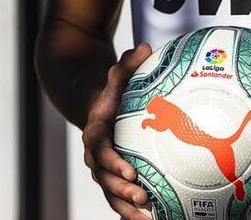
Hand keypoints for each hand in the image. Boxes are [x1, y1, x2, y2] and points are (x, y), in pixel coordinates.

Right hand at [82, 43, 153, 219]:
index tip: (130, 170)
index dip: (112, 163)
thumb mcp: (116, 75)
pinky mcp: (115, 178)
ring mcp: (104, 170)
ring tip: (149, 219)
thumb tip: (145, 47)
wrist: (94, 108)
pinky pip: (122, 198)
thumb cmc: (111, 92)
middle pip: (104, 179)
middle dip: (121, 191)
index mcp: (95, 134)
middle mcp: (96, 156)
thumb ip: (127, 64)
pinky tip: (157, 219)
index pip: (100, 151)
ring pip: (112, 194)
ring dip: (127, 209)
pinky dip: (134, 211)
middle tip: (142, 197)